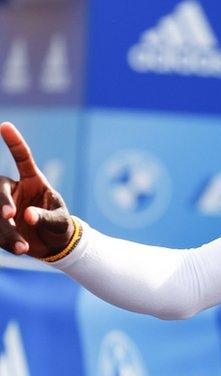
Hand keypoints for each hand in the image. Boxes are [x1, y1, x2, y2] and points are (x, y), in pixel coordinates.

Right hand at [0, 122, 73, 257]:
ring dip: (6, 231)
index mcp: (33, 181)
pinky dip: (7, 242)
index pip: (22, 158)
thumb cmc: (60, 227)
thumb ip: (46, 217)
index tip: (5, 126)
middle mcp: (15, 190)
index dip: (14, 143)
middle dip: (2, 202)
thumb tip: (26, 216)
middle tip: (9, 215)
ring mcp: (5, 206)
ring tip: (23, 247)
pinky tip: (20, 250)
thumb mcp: (60, 221)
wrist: (55, 246)